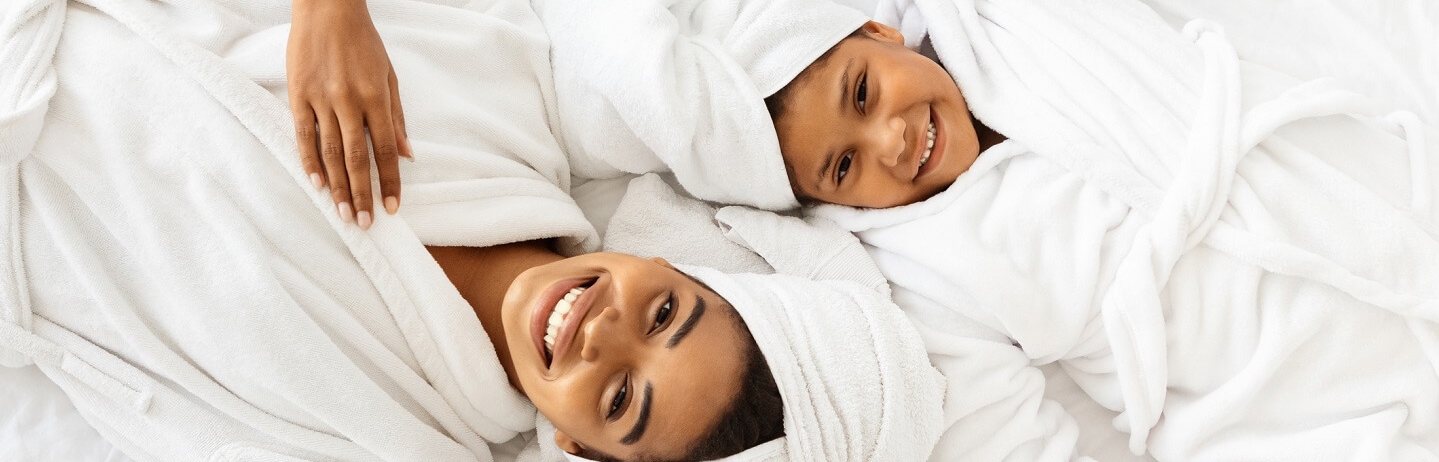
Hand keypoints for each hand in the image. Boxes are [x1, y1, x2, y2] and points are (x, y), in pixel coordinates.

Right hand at [287, 0, 410, 229]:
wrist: (328, 10)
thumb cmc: (364, 44)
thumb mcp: (389, 76)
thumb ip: (397, 118)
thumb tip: (407, 155)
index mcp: (375, 98)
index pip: (384, 149)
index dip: (389, 181)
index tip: (392, 207)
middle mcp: (349, 101)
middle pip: (356, 157)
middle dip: (362, 192)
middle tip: (364, 222)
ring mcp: (321, 98)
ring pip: (329, 151)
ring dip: (337, 185)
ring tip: (342, 212)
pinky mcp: (298, 94)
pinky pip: (303, 133)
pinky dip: (309, 161)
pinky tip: (316, 184)